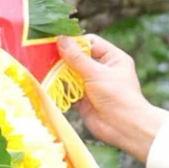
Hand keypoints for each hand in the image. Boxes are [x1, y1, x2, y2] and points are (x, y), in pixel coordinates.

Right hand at [56, 35, 168, 162]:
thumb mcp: (96, 73)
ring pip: (72, 75)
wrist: (124, 128)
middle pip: (78, 59)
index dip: (75, 42)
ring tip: (44, 70)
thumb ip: (77, 58)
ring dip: (60, 75)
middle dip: (63, 59)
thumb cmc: (117, 96)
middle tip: (45, 56)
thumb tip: (61, 39)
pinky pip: (69, 92)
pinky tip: (48, 85)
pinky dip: (60, 90)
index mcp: (112, 58)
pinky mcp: (84, 101)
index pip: (91, 43)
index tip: (57, 42)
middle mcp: (103, 70)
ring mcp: (93, 86)